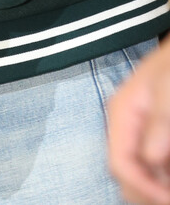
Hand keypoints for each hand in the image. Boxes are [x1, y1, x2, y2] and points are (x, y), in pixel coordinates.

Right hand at [108, 39, 169, 204]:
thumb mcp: (167, 89)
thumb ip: (159, 122)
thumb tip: (151, 158)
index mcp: (122, 114)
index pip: (119, 163)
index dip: (143, 187)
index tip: (167, 198)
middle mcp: (124, 125)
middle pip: (124, 173)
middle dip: (146, 190)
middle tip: (168, 196)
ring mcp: (137, 130)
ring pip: (138, 171)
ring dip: (154, 184)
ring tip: (169, 188)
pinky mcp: (151, 134)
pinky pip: (149, 163)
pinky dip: (160, 176)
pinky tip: (169, 176)